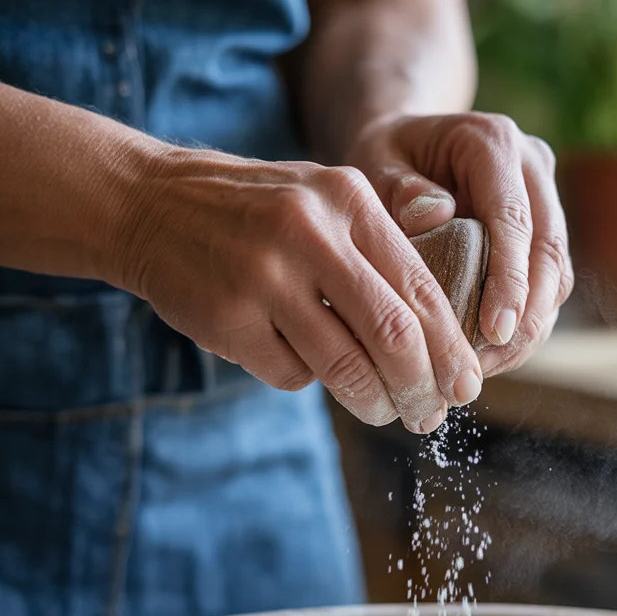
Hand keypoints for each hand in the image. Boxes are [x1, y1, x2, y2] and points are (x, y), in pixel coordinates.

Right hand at [116, 148, 483, 432]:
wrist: (149, 203)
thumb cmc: (257, 213)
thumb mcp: (322, 203)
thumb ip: (377, 254)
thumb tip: (439, 344)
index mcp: (347, 199)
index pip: (421, 289)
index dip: (451, 349)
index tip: (467, 386)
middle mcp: (308, 232)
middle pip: (393, 334)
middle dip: (423, 387)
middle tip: (432, 415)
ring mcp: (263, 277)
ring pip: (344, 366)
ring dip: (374, 402)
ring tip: (385, 412)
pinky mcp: (227, 318)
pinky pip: (290, 374)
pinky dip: (304, 378)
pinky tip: (296, 360)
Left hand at [346, 112, 573, 375]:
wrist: (406, 146)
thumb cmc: (384, 158)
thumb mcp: (375, 163)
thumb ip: (398, 188)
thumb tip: (433, 215)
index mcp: (493, 142)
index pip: (515, 219)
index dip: (510, 280)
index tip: (494, 330)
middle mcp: (531, 167)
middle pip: (548, 252)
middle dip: (525, 316)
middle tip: (488, 365)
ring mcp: (544, 201)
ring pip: (556, 276)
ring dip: (528, 328)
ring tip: (484, 369)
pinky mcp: (544, 234)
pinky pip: (547, 288)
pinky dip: (524, 325)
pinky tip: (491, 357)